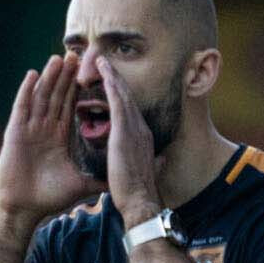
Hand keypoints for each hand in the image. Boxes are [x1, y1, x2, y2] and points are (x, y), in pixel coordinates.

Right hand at [0, 53, 95, 218]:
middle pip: (56, 96)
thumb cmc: (49, 197)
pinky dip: (27, 91)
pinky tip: (33, 74)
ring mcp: (29, 129)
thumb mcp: (80, 184)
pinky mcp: (16, 132)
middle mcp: (44, 129)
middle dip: (65, 76)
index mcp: (58, 137)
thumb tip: (119, 183)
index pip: (69, 107)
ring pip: (41, 97)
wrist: (26, 208)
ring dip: (49, 77)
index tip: (87, 72)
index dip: (76, 89)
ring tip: (58, 58)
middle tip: (75, 55)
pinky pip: (22, 107)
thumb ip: (98, 179)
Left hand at [99, 56, 163, 224]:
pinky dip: (111, 85)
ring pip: (122, 95)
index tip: (114, 82)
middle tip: (104, 62)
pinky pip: (117, 102)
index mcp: (144, 137)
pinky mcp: (125, 132)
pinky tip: (104, 72)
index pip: (131, 110)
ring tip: (100, 60)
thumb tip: (162, 160)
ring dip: (112, 75)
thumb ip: (155, 163)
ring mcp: (134, 129)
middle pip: (128, 97)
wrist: (141, 202)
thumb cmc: (138, 193)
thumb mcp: (148, 173)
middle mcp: (142, 129)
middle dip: (117, 78)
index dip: (122, 94)